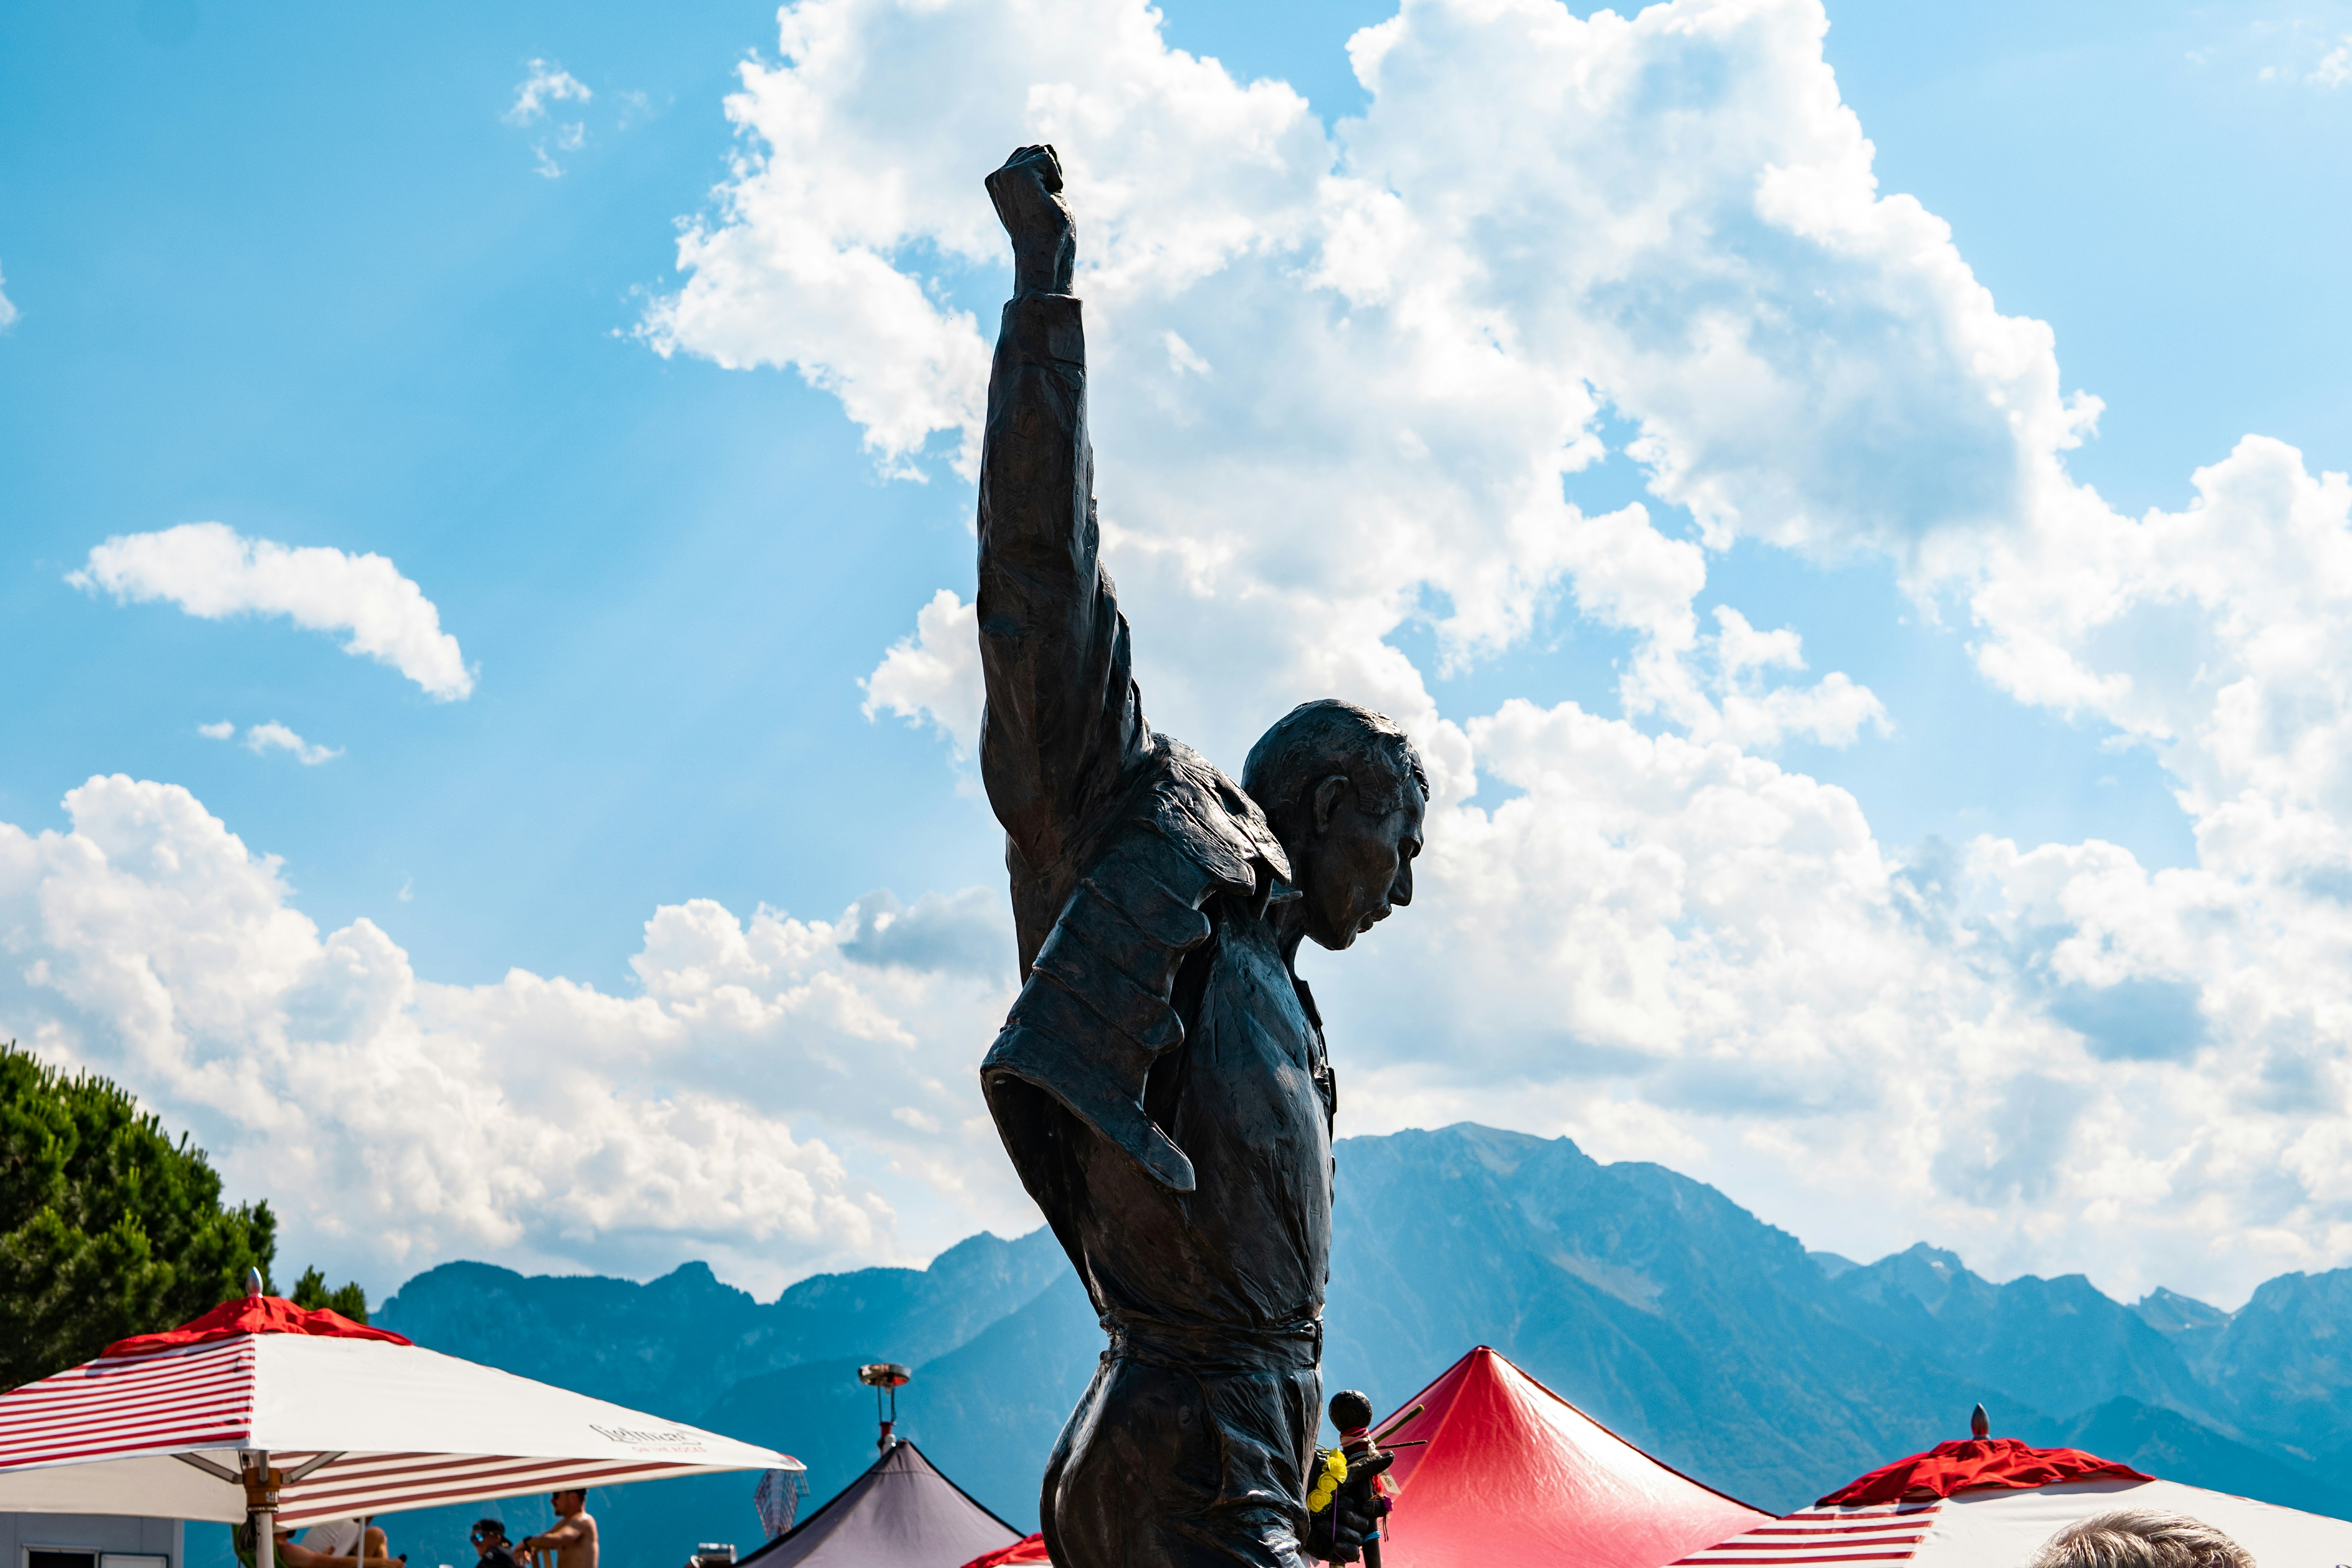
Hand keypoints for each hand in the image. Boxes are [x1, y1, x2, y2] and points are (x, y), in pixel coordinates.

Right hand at [985, 144, 1074, 295]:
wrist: (1045, 250)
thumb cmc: (1047, 230)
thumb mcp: (1042, 192)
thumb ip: (1038, 170)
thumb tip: (1047, 145)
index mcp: (997, 182)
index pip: (1028, 156)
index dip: (1045, 174)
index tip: (1042, 200)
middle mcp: (996, 177)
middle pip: (1035, 150)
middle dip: (1049, 171)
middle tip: (1045, 202)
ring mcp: (1004, 175)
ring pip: (1041, 151)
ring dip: (1052, 176)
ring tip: (1045, 201)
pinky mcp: (1017, 174)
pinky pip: (1046, 157)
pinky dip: (1055, 177)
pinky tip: (1048, 197)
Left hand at [1303, 1448, 1393, 1562]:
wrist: (1288, 1503)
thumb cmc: (1314, 1485)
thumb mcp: (1341, 1475)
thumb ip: (1367, 1467)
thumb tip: (1392, 1455)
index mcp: (1354, 1501)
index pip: (1377, 1509)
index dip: (1374, 1509)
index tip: (1363, 1506)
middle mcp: (1350, 1517)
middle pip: (1366, 1525)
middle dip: (1349, 1517)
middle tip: (1333, 1510)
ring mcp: (1342, 1533)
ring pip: (1359, 1539)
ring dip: (1343, 1531)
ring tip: (1323, 1523)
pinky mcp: (1333, 1549)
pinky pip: (1352, 1555)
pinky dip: (1347, 1550)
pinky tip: (1336, 1542)